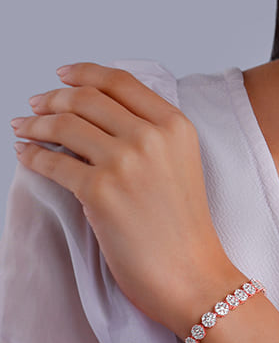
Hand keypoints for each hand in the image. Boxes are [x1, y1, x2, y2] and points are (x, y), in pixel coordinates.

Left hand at [11, 63, 233, 335]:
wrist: (191, 270)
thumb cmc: (184, 223)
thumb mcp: (181, 161)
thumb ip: (151, 132)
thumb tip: (97, 115)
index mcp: (175, 124)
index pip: (121, 82)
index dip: (86, 72)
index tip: (63, 74)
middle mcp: (151, 136)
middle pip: (88, 98)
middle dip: (54, 97)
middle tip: (38, 103)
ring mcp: (125, 162)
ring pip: (65, 126)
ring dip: (36, 124)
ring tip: (23, 127)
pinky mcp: (100, 192)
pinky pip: (53, 162)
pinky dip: (32, 156)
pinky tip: (27, 155)